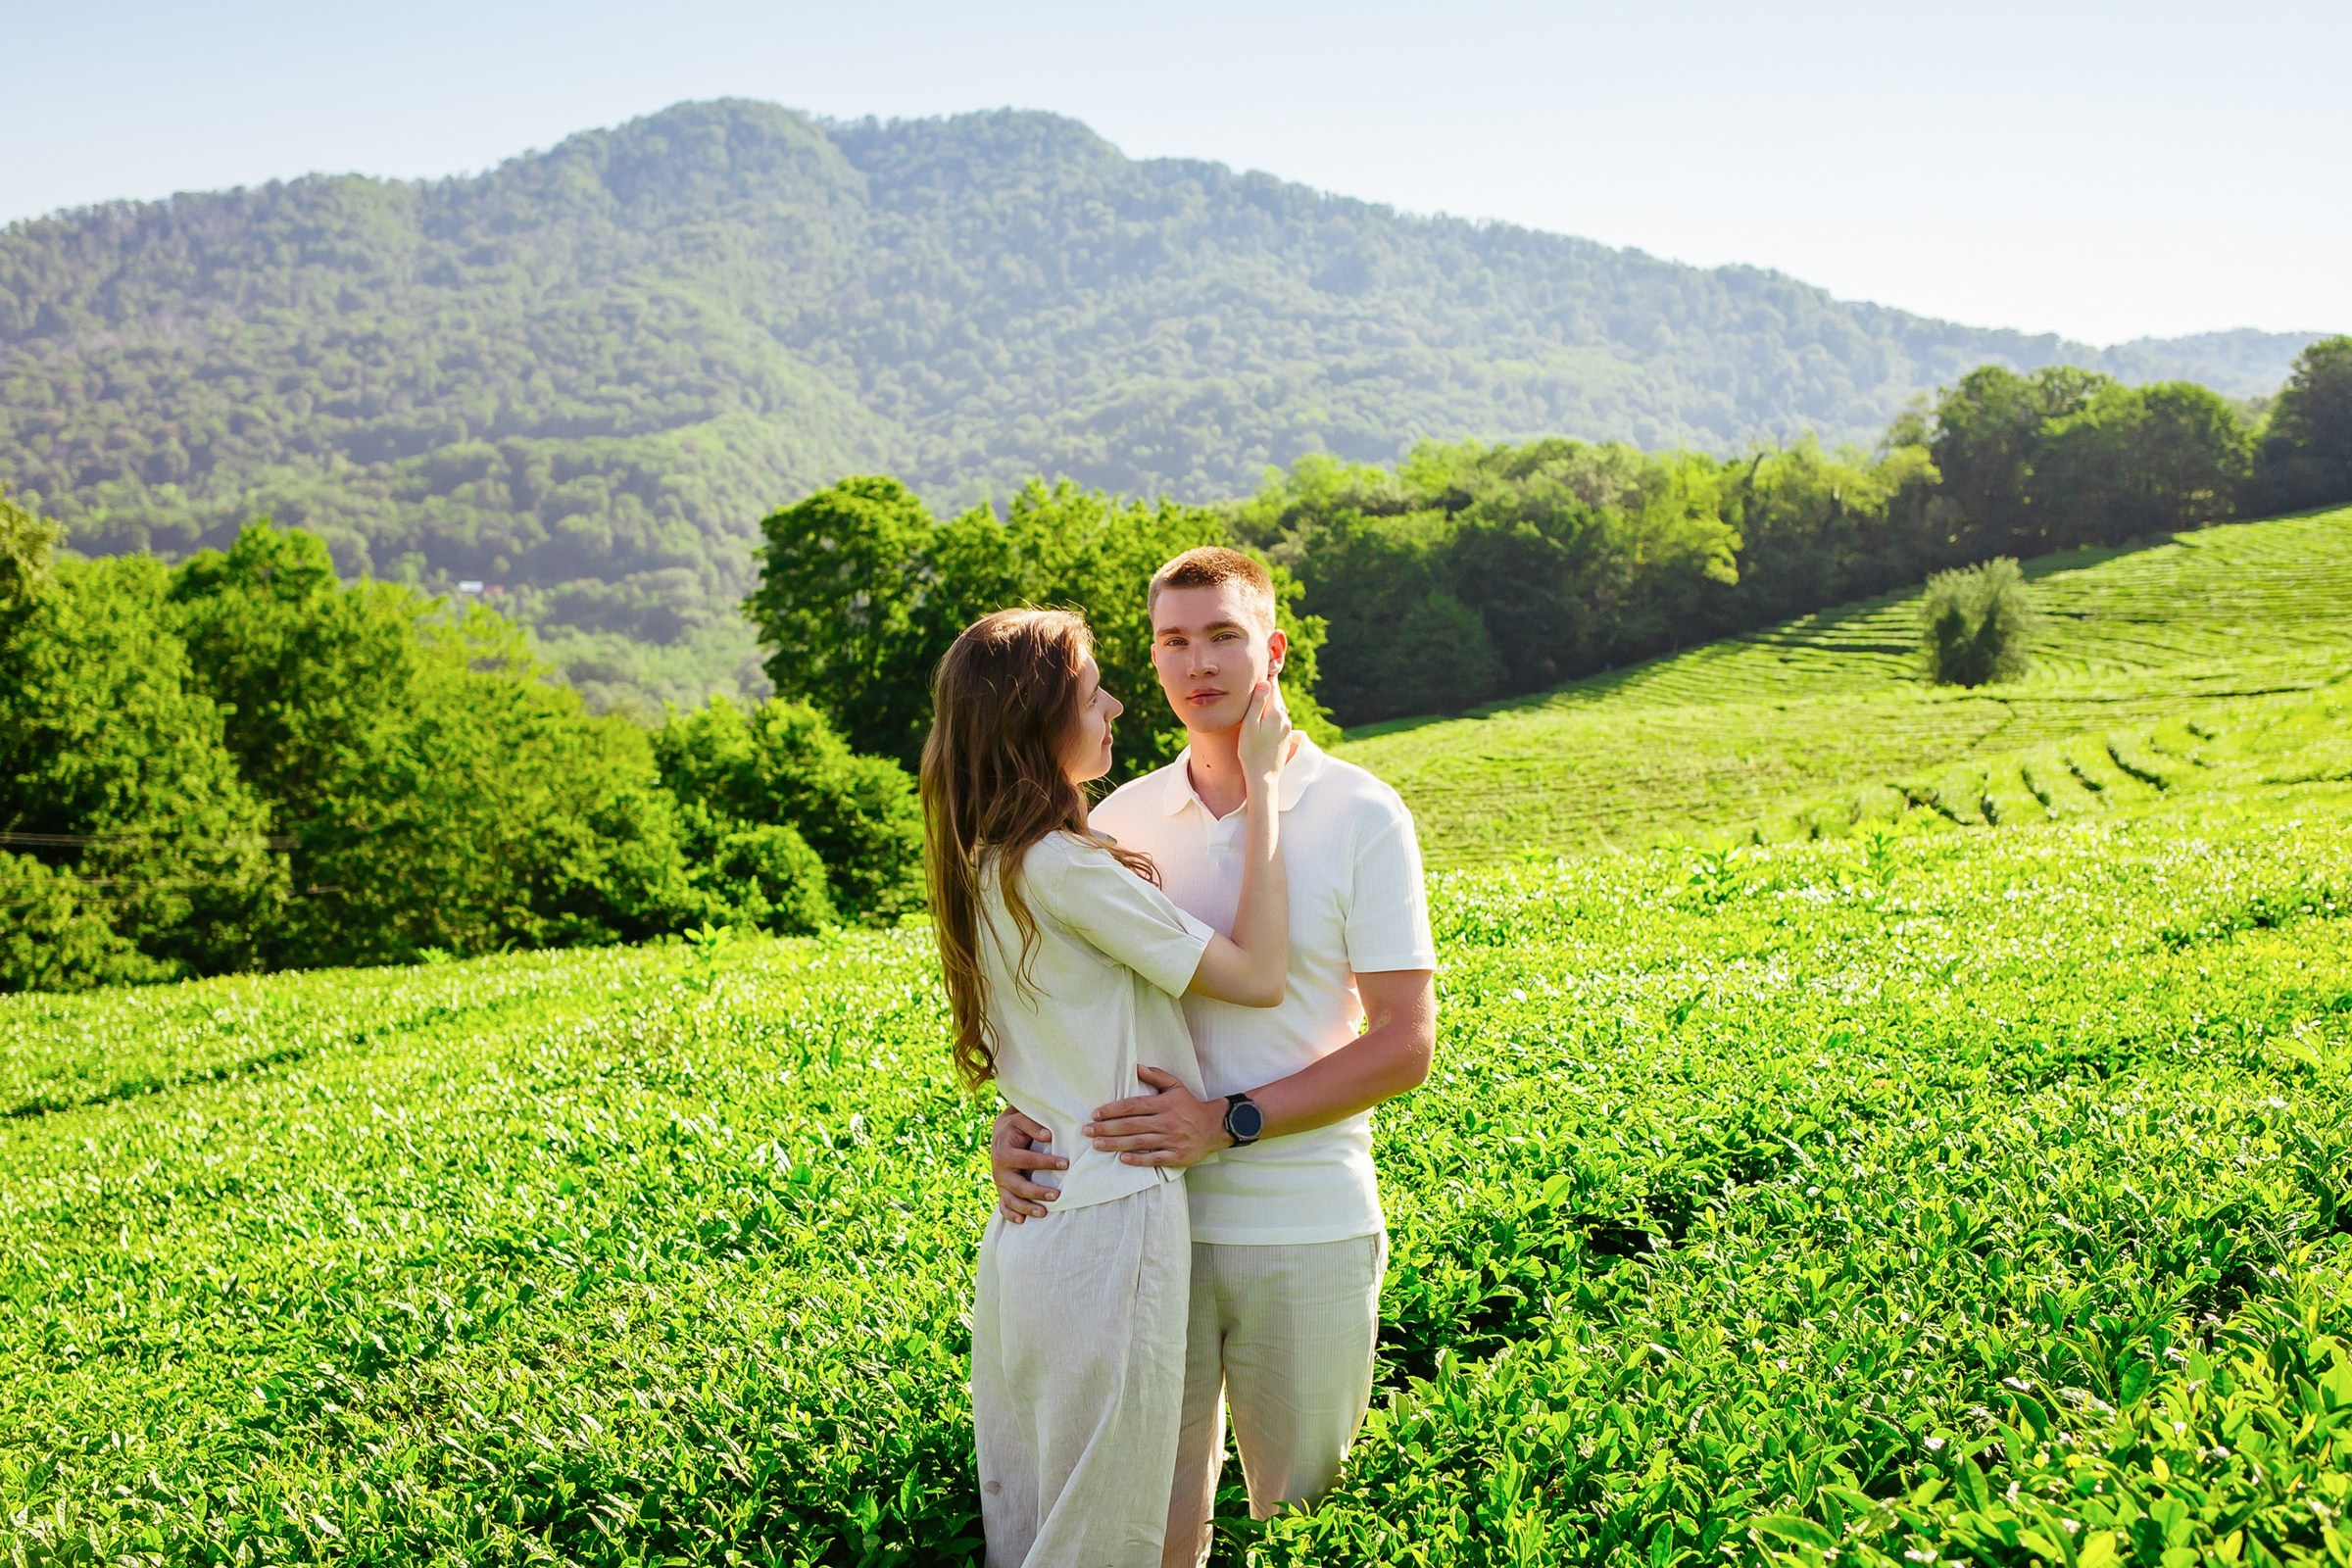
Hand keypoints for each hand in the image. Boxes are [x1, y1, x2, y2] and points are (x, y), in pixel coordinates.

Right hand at [991, 1106, 1065, 1222]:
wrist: (1001, 1133)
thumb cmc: (1017, 1126)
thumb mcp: (1021, 1119)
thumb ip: (1033, 1125)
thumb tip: (1048, 1136)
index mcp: (1004, 1151)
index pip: (1027, 1159)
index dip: (1046, 1163)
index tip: (1065, 1164)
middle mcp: (999, 1170)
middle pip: (1018, 1185)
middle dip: (1036, 1192)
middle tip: (1057, 1195)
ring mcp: (1000, 1183)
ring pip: (1011, 1200)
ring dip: (1026, 1208)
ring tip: (1044, 1213)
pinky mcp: (1002, 1190)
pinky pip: (1004, 1206)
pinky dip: (1010, 1215)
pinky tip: (1022, 1221)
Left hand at [1082, 1065, 1233, 1168]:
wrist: (1215, 1126)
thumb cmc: (1190, 1105)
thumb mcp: (1176, 1086)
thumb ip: (1156, 1076)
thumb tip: (1136, 1067)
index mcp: (1164, 1104)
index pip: (1133, 1106)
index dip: (1112, 1110)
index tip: (1095, 1114)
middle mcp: (1167, 1121)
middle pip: (1131, 1125)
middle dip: (1107, 1128)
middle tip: (1087, 1131)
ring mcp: (1172, 1140)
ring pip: (1139, 1142)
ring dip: (1116, 1144)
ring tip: (1097, 1145)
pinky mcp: (1177, 1156)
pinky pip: (1154, 1158)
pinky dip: (1138, 1159)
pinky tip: (1123, 1158)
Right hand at [1236, 680, 1290, 781]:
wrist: (1264, 777)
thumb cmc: (1251, 751)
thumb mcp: (1249, 725)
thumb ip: (1257, 703)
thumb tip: (1265, 682)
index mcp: (1275, 713)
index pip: (1272, 687)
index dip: (1268, 676)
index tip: (1267, 663)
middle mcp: (1284, 719)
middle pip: (1275, 698)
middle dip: (1268, 689)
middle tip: (1263, 675)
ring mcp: (1287, 730)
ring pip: (1277, 710)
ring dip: (1269, 704)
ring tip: (1260, 695)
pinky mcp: (1286, 738)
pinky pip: (1278, 721)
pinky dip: (1271, 716)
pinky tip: (1263, 719)